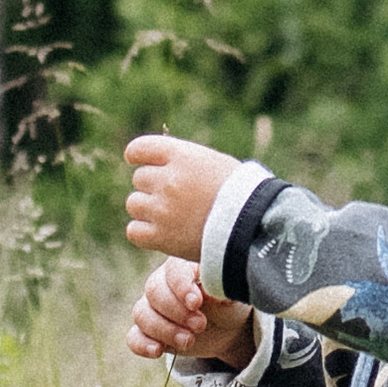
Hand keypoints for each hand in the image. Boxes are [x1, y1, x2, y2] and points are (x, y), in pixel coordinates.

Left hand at [123, 131, 243, 262]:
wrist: (253, 229)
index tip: (137, 161)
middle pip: (140, 179)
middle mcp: (168, 180)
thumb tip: (153, 164)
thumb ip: (182, 160)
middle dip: (153, 186)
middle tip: (176, 197)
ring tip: (171, 216)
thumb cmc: (240, 193)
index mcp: (182, 156)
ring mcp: (162, 209)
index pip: (139, 149)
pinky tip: (161, 232)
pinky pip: (134, 230)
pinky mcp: (161, 237)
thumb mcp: (214, 164)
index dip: (137, 156)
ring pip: (134, 204)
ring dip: (147, 209)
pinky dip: (144, 231)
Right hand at [127, 258, 253, 368]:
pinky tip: (158, 351)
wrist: (226, 329)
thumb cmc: (227, 304)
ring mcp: (151, 308)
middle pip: (154, 291)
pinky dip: (142, 344)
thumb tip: (206, 290)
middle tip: (200, 326)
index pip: (173, 270)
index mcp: (182, 267)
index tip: (196, 303)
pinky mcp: (147, 332)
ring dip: (164, 330)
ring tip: (189, 342)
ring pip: (142, 314)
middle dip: (176, 312)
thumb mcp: (230, 296)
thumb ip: (219, 289)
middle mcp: (161, 283)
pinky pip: (133, 336)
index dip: (181, 286)